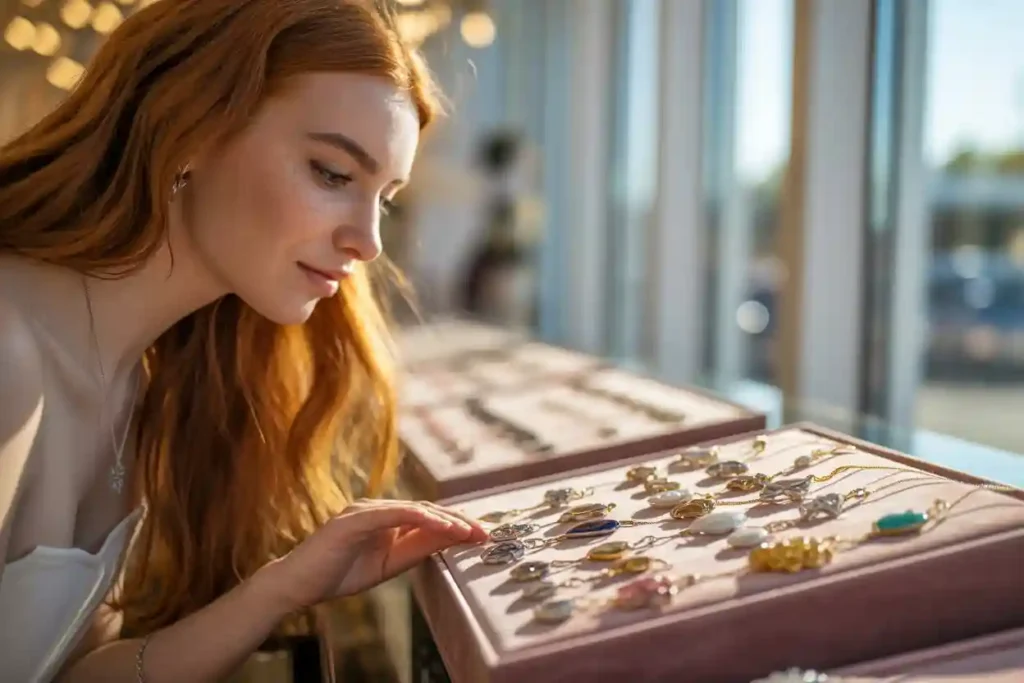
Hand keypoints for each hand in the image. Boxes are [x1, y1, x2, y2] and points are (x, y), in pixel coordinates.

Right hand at [260, 499, 487, 610]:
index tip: (481, 535)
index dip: (456, 524)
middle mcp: (377, 508)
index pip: (428, 517)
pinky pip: (390, 514)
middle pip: (426, 509)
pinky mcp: (353, 519)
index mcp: (386, 518)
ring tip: (466, 531)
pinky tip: (436, 524)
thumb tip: (449, 541)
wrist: (299, 585)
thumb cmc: (339, 574)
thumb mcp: (387, 565)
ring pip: (412, 509)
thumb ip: (415, 550)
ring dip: (443, 519)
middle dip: (458, 520)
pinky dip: (416, 517)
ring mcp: (364, 511)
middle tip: (484, 532)